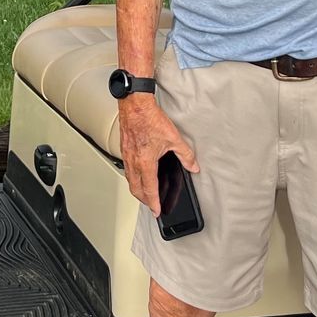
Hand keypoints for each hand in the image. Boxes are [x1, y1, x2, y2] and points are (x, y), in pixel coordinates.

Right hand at [116, 96, 197, 214]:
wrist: (135, 105)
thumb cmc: (150, 118)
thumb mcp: (174, 138)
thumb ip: (185, 155)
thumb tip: (193, 165)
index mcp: (145, 162)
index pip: (150, 189)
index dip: (153, 203)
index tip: (156, 211)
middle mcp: (133, 161)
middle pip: (136, 189)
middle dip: (143, 200)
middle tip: (150, 204)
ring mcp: (127, 155)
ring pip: (129, 179)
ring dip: (136, 189)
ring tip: (144, 192)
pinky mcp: (124, 148)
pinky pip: (126, 168)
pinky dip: (132, 176)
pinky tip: (137, 172)